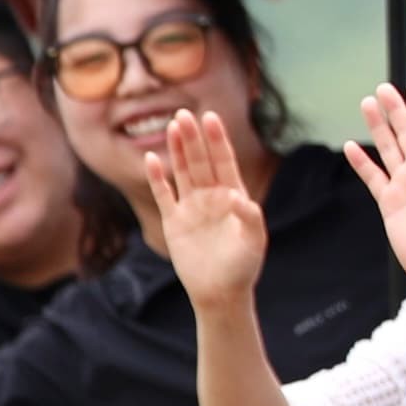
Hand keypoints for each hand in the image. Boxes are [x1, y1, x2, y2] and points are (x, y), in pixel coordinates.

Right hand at [144, 111, 271, 312]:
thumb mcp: (254, 241)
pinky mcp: (174, 221)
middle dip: (194, 138)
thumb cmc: (243, 267)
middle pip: (201, 161)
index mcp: (234, 197)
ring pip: (182, 172)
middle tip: (184, 113)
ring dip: (177, 150)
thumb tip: (238, 197)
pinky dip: (158, 178)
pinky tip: (152, 158)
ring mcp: (192, 207)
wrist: (220, 293)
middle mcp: (212, 197)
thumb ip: (250, 218)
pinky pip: (164, 194)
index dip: (218, 140)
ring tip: (173, 126)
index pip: (224, 162)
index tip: (211, 117)